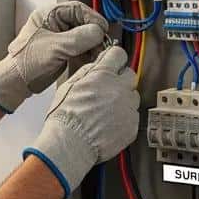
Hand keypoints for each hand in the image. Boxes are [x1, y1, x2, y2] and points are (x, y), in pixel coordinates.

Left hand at [0, 1, 108, 112]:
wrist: (17, 82)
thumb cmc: (25, 62)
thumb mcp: (55, 47)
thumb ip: (79, 38)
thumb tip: (98, 32)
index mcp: (48, 15)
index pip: (77, 9)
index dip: (92, 18)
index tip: (101, 29)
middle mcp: (54, 24)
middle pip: (82, 22)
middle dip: (93, 33)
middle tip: (102, 43)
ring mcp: (59, 38)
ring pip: (83, 36)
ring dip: (92, 44)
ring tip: (98, 53)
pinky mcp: (63, 51)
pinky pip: (80, 48)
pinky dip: (88, 53)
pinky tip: (91, 59)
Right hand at [22, 46, 139, 197]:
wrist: (70, 143)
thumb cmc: (65, 117)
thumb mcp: (70, 85)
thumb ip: (88, 71)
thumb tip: (98, 64)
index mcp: (103, 75)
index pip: (118, 54)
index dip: (115, 58)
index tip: (114, 62)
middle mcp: (119, 88)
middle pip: (130, 75)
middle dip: (121, 80)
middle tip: (109, 89)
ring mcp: (127, 108)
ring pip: (133, 97)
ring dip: (123, 100)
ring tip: (107, 110)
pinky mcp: (131, 125)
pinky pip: (132, 117)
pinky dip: (124, 119)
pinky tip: (109, 123)